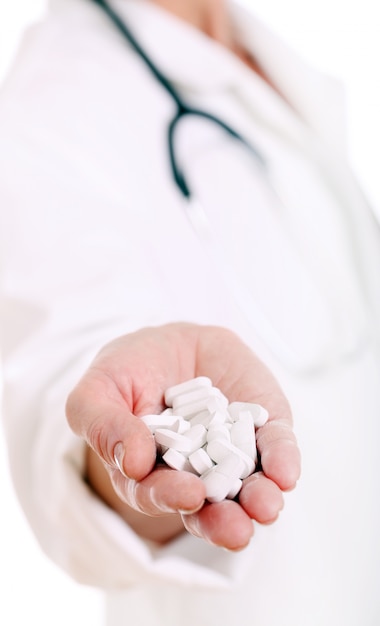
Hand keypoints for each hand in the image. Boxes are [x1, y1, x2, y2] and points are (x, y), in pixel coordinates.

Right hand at [66, 323, 300, 549]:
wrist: (169, 342)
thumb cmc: (125, 372)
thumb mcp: (95, 392)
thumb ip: (102, 425)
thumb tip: (131, 462)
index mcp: (150, 474)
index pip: (158, 494)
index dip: (170, 497)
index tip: (186, 494)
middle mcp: (196, 472)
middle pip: (210, 505)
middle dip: (222, 520)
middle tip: (236, 530)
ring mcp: (233, 450)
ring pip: (249, 483)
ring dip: (259, 498)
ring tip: (266, 507)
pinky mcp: (262, 424)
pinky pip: (275, 444)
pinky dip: (282, 458)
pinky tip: (285, 472)